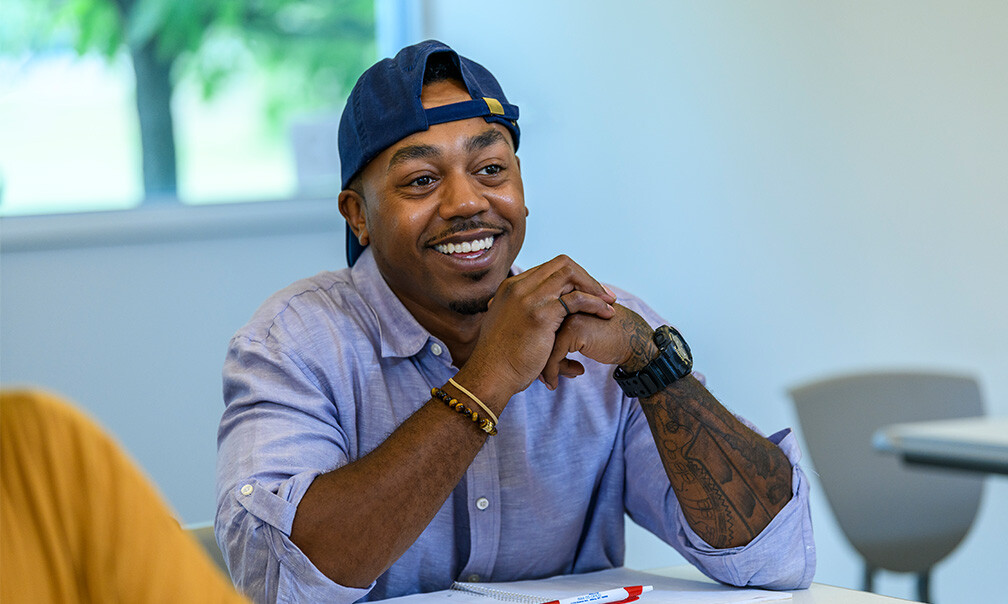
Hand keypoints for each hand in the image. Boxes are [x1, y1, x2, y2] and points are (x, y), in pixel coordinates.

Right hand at [462, 255, 616, 400]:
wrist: (490, 375)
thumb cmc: (501, 359)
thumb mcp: (508, 326)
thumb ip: (522, 315)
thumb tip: (541, 319)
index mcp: (511, 287)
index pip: (548, 269)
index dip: (573, 277)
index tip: (588, 292)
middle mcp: (519, 287)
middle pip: (562, 264)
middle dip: (587, 277)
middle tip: (604, 295)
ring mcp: (529, 298)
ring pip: (570, 274)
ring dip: (594, 287)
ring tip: (609, 303)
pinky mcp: (541, 314)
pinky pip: (576, 298)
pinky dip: (595, 303)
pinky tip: (605, 314)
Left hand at [539, 304, 657, 389]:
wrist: (634, 342)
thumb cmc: (610, 339)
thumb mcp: (581, 335)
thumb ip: (561, 338)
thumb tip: (540, 360)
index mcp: (563, 302)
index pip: (539, 328)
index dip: (539, 350)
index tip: (541, 370)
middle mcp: (563, 305)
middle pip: (539, 336)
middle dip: (540, 360)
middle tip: (542, 379)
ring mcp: (567, 316)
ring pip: (543, 346)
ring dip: (546, 369)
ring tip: (551, 382)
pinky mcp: (573, 330)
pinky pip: (553, 355)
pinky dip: (552, 372)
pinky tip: (558, 383)